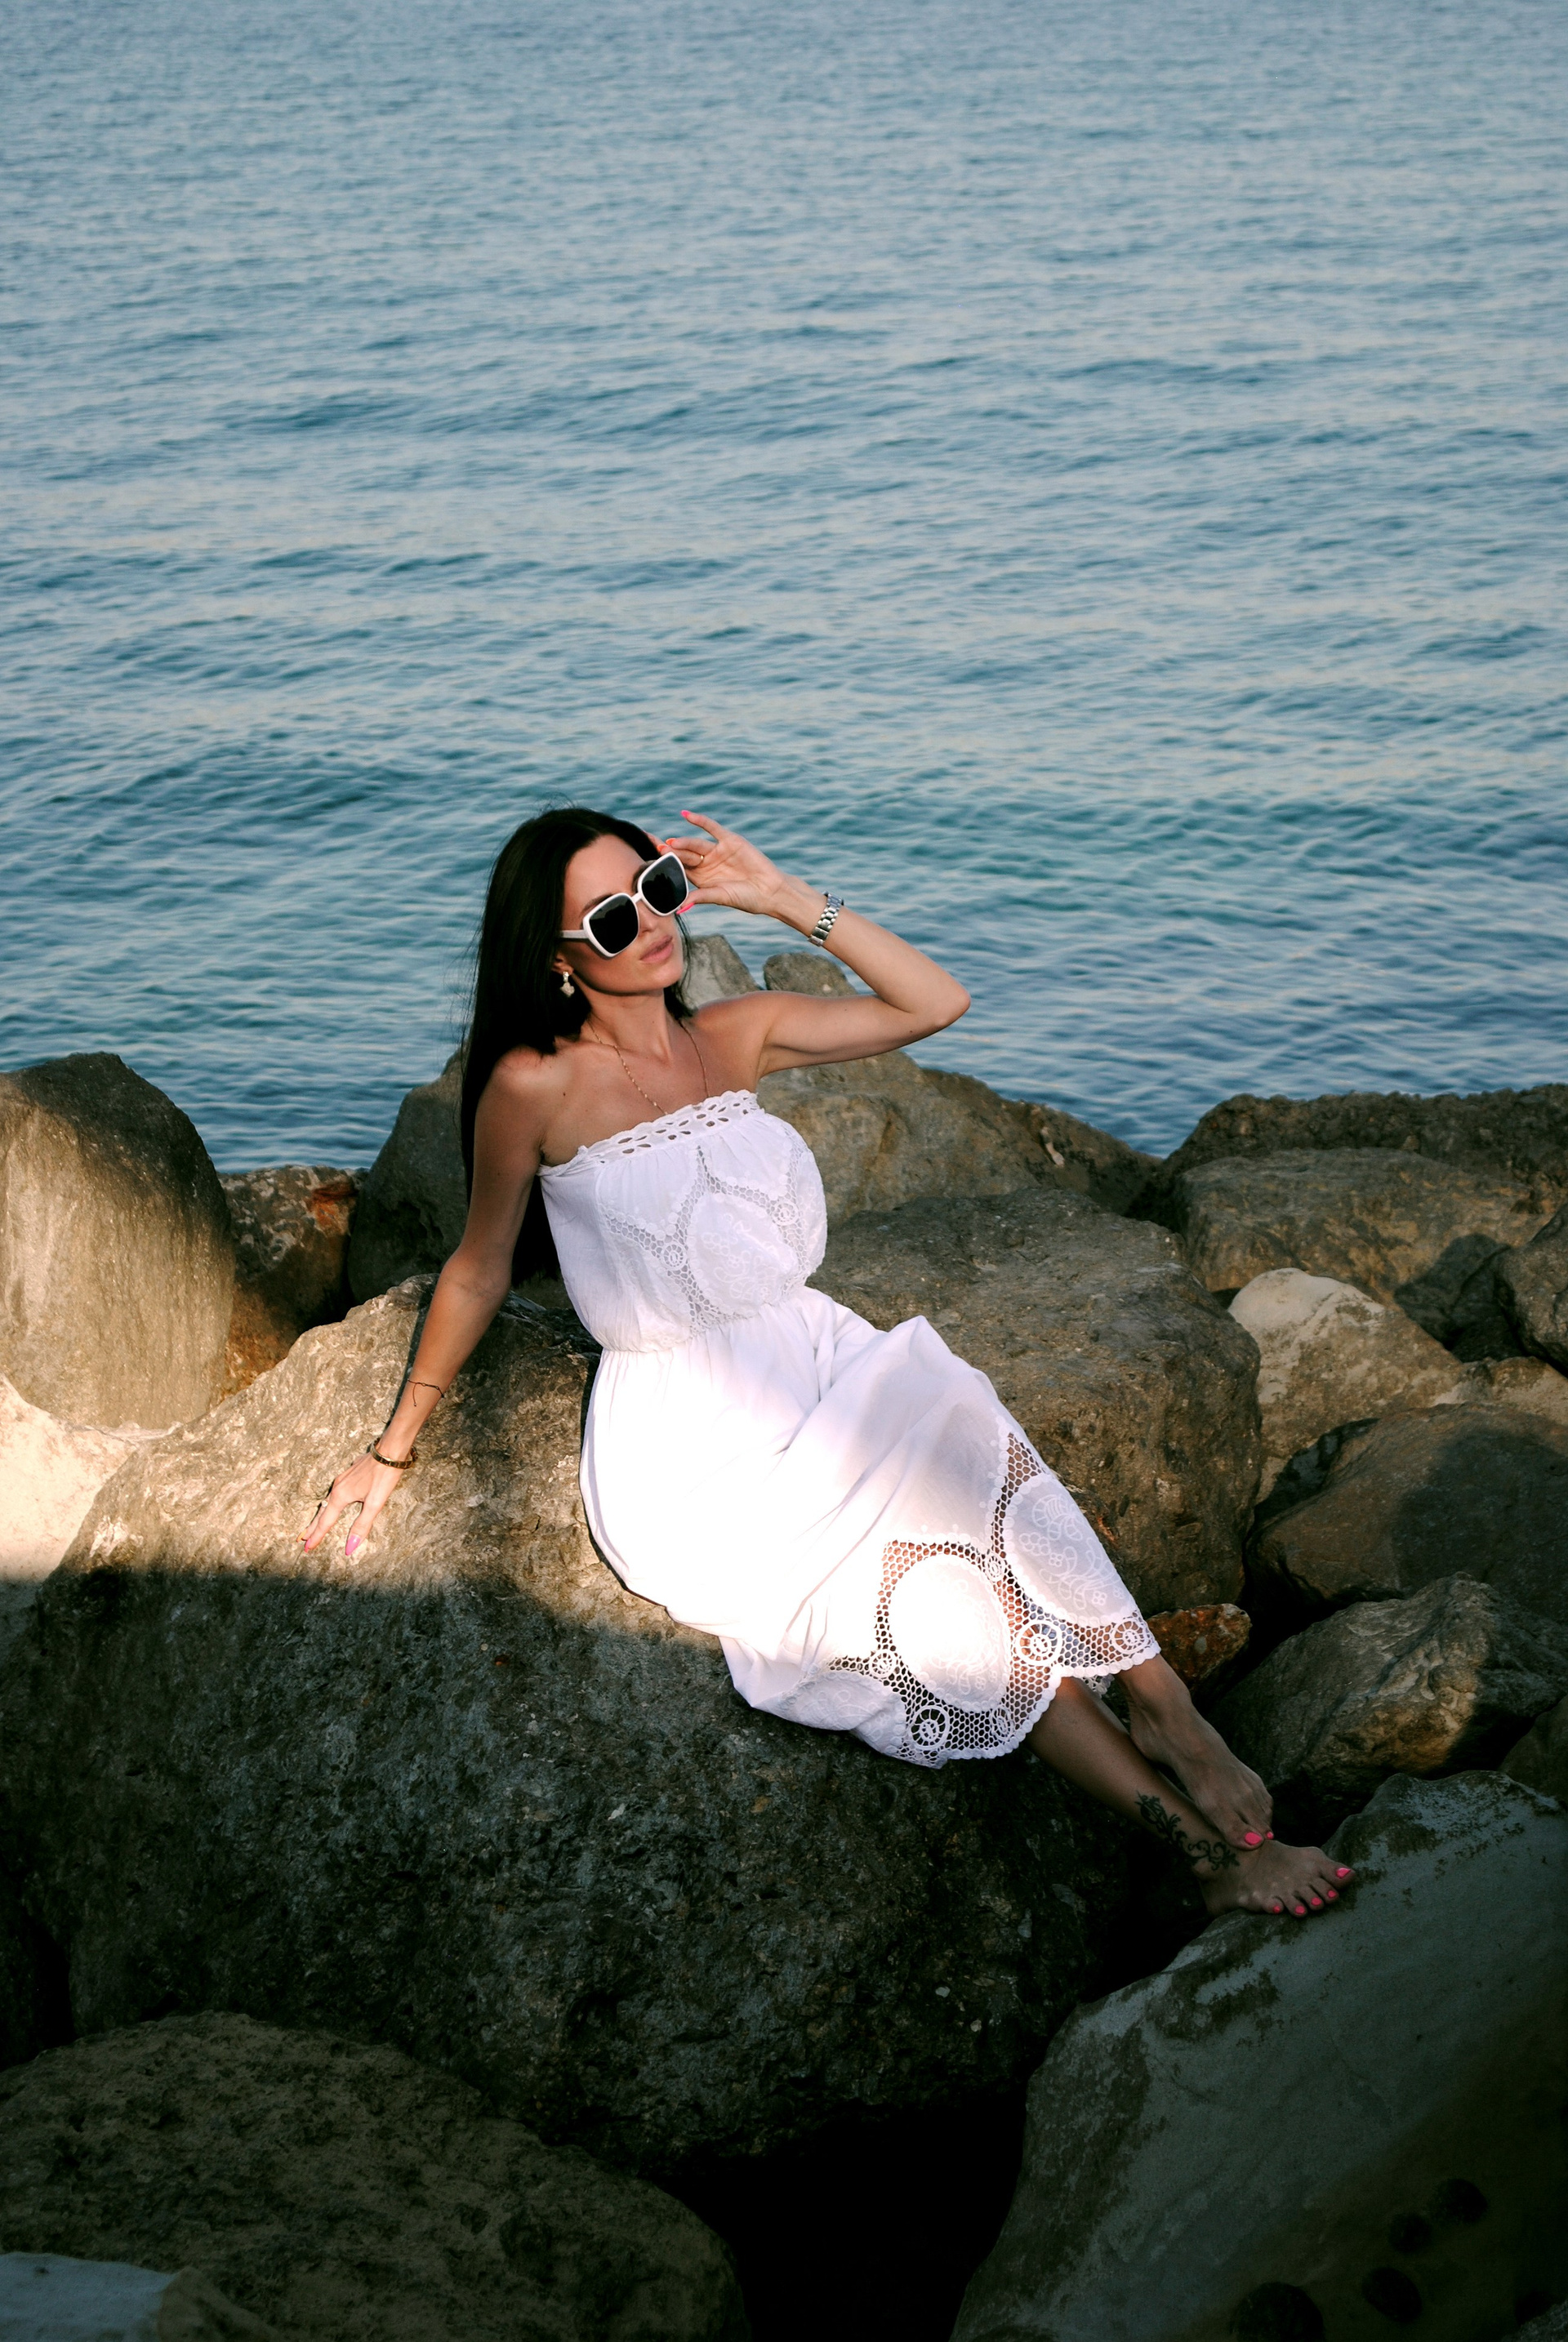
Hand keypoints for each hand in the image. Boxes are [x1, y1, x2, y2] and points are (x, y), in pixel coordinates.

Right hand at [301, 1450, 407, 1559]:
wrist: (390, 1449)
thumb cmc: (384, 1476)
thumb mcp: (374, 1503)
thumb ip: (362, 1525)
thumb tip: (349, 1547)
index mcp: (341, 1496)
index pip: (326, 1521)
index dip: (317, 1536)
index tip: (307, 1548)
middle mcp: (338, 1487)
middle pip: (322, 1511)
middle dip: (313, 1526)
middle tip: (302, 1539)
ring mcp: (343, 1478)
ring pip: (327, 1500)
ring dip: (320, 1514)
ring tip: (314, 1524)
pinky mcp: (350, 1473)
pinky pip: (334, 1492)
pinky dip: (329, 1502)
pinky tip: (333, 1502)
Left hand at [662, 811, 803, 921]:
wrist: (770, 890)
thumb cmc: (746, 898)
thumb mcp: (719, 897)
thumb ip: (699, 897)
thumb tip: (679, 908)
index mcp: (700, 878)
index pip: (679, 868)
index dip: (668, 864)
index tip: (655, 862)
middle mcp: (706, 863)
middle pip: (684, 855)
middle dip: (672, 852)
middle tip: (659, 849)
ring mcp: (717, 851)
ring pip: (696, 844)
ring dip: (684, 842)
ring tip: (672, 843)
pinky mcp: (729, 840)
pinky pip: (712, 828)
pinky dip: (700, 820)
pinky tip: (686, 815)